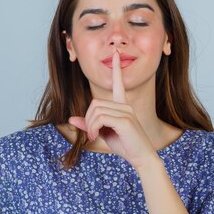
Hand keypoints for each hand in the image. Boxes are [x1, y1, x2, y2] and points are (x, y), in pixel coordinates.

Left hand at [68, 48, 158, 168]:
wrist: (142, 158)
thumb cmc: (126, 146)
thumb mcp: (103, 134)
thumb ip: (89, 125)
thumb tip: (71, 119)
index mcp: (123, 106)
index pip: (118, 83)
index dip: (117, 69)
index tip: (116, 54)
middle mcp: (125, 106)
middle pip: (95, 103)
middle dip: (88, 119)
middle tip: (92, 133)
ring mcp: (126, 112)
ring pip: (96, 110)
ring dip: (90, 125)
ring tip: (95, 136)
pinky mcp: (125, 120)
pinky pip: (100, 118)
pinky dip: (93, 128)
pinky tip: (97, 137)